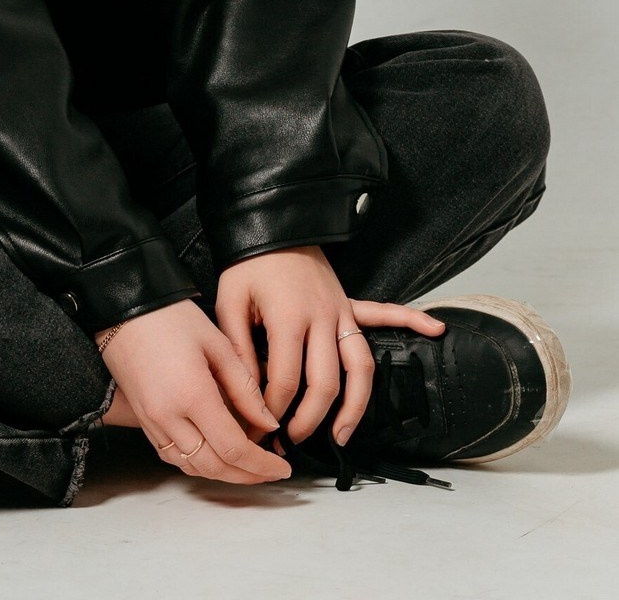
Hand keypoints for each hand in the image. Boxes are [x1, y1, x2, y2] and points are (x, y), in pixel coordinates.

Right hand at [94, 299, 291, 484]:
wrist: (123, 308)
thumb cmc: (170, 316)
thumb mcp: (217, 343)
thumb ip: (245, 388)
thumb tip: (268, 423)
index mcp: (192, 395)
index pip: (234, 448)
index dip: (262, 465)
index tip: (283, 467)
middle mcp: (168, 417)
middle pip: (214, 467)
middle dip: (246, 476)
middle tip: (270, 471)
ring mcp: (152, 422)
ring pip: (192, 467)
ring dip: (223, 474)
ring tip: (248, 466)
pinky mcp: (143, 421)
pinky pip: (173, 456)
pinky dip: (197, 463)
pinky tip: (215, 455)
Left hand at [215, 246, 447, 448]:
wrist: (269, 224)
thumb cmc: (247, 264)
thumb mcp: (229, 302)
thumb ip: (239, 349)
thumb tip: (246, 395)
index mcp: (288, 319)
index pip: (285, 380)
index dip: (272, 411)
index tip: (260, 429)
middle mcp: (322, 318)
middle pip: (326, 383)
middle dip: (310, 419)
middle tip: (293, 439)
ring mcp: (341, 310)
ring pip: (360, 366)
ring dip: (355, 405)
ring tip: (343, 435)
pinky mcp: (349, 302)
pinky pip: (384, 313)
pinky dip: (411, 319)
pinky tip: (434, 329)